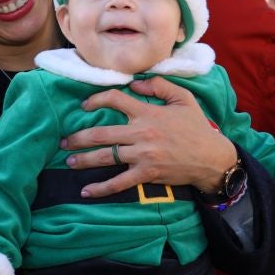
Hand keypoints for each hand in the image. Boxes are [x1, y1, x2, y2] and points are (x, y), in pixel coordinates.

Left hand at [62, 76, 237, 196]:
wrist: (211, 158)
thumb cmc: (197, 127)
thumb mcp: (183, 98)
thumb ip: (159, 86)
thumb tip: (134, 83)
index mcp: (148, 113)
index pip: (115, 100)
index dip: (96, 100)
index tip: (84, 106)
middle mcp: (141, 133)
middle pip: (101, 133)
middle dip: (78, 137)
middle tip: (64, 140)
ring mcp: (143, 155)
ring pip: (106, 157)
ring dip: (83, 160)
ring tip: (69, 161)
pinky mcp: (146, 174)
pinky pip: (119, 182)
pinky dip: (101, 188)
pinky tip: (86, 191)